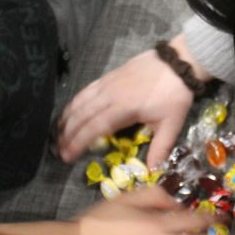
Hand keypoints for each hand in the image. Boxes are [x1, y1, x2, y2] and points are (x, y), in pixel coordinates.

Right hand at [56, 35, 204, 167]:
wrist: (178, 61)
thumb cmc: (175, 94)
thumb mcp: (171, 124)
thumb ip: (160, 148)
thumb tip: (152, 172)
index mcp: (123, 109)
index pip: (94, 128)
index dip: (78, 143)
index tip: (67, 156)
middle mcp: (110, 95)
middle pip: (82, 116)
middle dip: (67, 134)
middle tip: (56, 150)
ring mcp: (108, 83)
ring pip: (80, 101)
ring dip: (66, 118)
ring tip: (57, 133)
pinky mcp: (109, 76)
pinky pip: (86, 90)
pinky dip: (74, 102)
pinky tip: (70, 110)